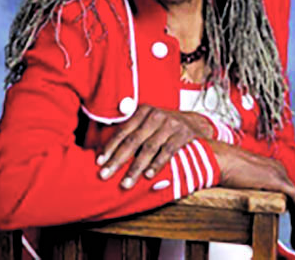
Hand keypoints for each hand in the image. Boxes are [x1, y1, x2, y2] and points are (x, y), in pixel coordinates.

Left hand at [97, 104, 212, 188]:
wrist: (195, 123)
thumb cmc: (164, 126)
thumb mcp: (149, 122)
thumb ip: (133, 132)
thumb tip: (108, 154)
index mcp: (143, 111)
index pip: (122, 131)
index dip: (110, 147)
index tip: (99, 162)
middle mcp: (155, 116)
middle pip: (132, 141)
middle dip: (117, 160)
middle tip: (105, 175)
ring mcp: (169, 125)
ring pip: (148, 148)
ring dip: (135, 168)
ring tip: (126, 183)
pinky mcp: (182, 135)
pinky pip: (166, 151)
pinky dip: (157, 164)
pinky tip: (148, 176)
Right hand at [209, 140, 294, 251]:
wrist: (217, 160)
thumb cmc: (221, 168)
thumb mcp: (240, 180)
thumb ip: (251, 188)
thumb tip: (253, 202)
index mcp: (270, 167)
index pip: (288, 192)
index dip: (293, 211)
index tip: (291, 228)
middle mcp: (278, 168)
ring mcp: (278, 172)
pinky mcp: (277, 180)